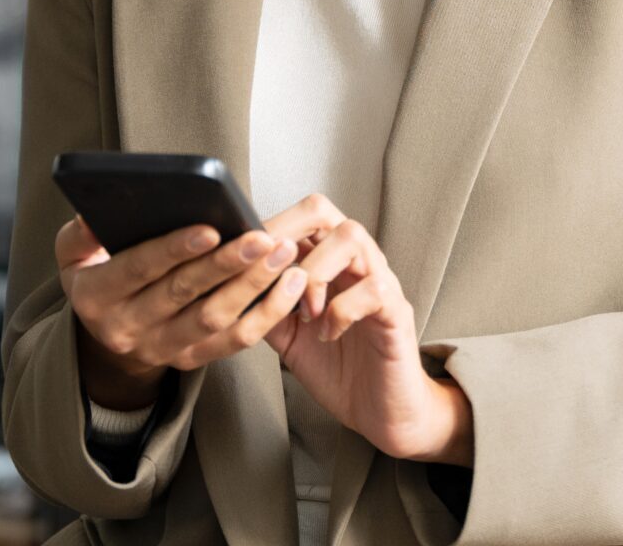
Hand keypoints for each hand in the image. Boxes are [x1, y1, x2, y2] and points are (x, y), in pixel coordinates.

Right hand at [56, 214, 309, 410]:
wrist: (106, 335)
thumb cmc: (98, 275)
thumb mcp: (73, 254)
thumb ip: (79, 235)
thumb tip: (94, 216)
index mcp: (95, 297)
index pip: (137, 270)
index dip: (174, 250)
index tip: (211, 228)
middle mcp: (127, 329)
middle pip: (183, 295)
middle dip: (227, 265)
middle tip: (264, 238)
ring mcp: (161, 349)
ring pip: (215, 320)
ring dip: (253, 286)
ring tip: (284, 254)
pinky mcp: (190, 361)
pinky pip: (235, 342)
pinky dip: (267, 314)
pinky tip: (290, 284)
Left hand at [259, 195, 473, 465]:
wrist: (378, 412)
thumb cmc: (336, 367)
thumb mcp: (285, 333)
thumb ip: (264, 304)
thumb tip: (226, 284)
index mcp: (326, 261)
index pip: (295, 216)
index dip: (265, 228)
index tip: (241, 257)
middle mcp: (353, 261)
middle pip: (322, 211)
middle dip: (285, 233)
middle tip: (270, 271)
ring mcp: (379, 281)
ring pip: (349, 237)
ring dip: (315, 270)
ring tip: (304, 310)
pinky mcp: (396, 311)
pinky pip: (372, 289)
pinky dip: (340, 310)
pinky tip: (326, 333)